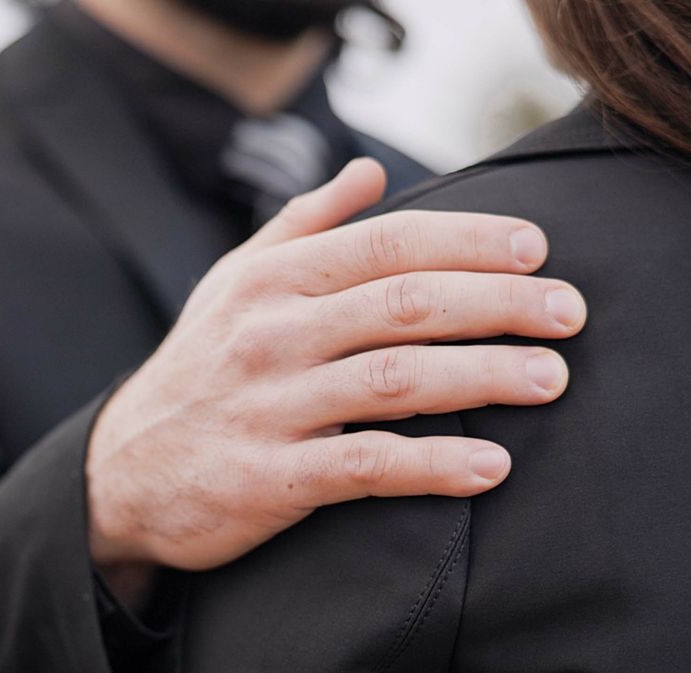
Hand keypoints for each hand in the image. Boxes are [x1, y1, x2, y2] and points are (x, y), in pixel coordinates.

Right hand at [87, 158, 583, 574]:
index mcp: (272, 281)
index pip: (387, 244)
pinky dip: (434, 466)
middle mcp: (271, 335)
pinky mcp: (270, 480)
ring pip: (396, 380)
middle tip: (569, 313)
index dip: (469, 241)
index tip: (538, 250)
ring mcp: (270, 407)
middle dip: (499, 303)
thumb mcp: (232, 286)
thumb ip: (303, 227)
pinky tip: (492, 466)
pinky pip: (366, 468)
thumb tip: (370, 175)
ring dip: (485, 376)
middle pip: (405, 304)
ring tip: (551, 379)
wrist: (120, 474)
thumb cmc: (196, 371)